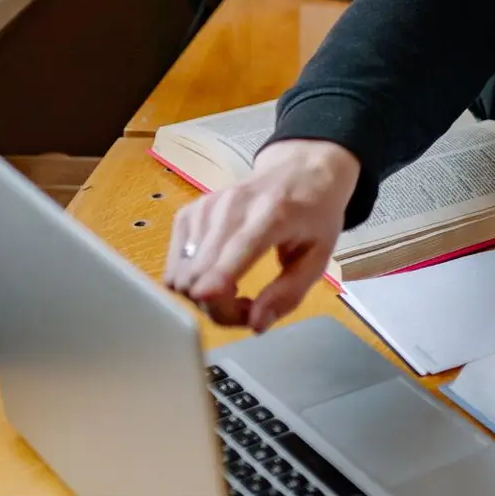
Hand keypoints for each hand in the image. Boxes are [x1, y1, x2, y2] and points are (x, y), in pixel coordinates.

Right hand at [162, 139, 360, 332]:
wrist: (300, 170)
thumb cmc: (314, 214)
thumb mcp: (319, 255)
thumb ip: (289, 293)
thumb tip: (255, 325)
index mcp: (271, 215)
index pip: (231, 255)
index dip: (215, 289)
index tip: (220, 307)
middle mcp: (230, 208)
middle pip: (198, 275)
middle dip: (217, 306)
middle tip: (246, 305)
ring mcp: (204, 208)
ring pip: (180, 274)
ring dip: (202, 296)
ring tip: (233, 288)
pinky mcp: (188, 212)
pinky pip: (175, 264)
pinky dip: (192, 279)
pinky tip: (217, 273)